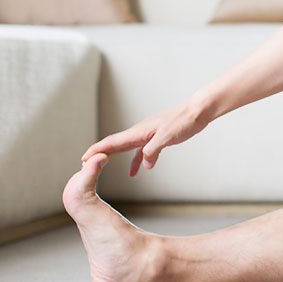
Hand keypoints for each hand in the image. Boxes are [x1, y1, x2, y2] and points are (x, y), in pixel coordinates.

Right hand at [81, 100, 210, 175]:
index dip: (97, 150)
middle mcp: (140, 132)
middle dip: (100, 153)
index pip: (113, 142)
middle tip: (84, 163)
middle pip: (115, 144)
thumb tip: (145, 165)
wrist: (198, 111)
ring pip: (128, 148)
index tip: (84, 158)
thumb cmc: (184, 121)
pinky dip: (139, 160)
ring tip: (104, 166)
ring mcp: (149, 134)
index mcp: (139, 132)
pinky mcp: (158, 137)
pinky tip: (142, 170)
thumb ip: (153, 150)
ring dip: (116, 157)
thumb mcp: (168, 137)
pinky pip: (144, 150)